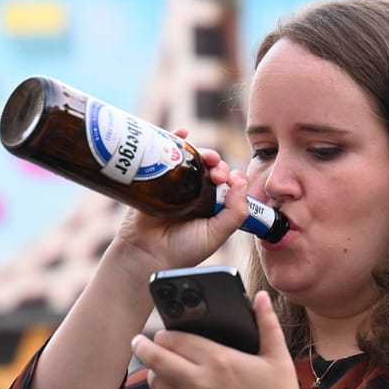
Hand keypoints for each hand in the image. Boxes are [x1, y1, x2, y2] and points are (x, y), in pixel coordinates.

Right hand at [111, 129, 250, 273]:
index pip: (227, 183)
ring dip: (203, 152)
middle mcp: (195, 193)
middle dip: (219, 165)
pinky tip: (182, 133)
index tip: (231, 182)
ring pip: (192, 160)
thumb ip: (235, 212)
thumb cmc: (182, 250)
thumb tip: (241, 181)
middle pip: (211, 168)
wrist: (146, 255)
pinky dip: (175, 139)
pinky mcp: (156, 179)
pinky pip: (166, 155)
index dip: (232, 178)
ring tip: (207, 157)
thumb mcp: (217, 234)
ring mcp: (175, 185)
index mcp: (212, 206)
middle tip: (217, 174)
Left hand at [131, 291, 309, 388]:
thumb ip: (267, 323)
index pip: (174, 339)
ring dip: (155, 374)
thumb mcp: (277, 356)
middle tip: (139, 343)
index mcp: (218, 360)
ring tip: (162, 369)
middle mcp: (199, 383)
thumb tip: (261, 297)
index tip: (162, 332)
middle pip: (154, 359)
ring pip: (156, 385)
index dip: (164, 333)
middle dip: (143, 347)